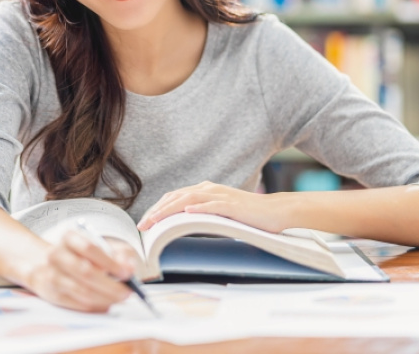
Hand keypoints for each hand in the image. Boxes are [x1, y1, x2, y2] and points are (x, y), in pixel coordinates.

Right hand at [21, 230, 138, 312]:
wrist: (48, 265)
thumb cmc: (82, 255)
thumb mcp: (103, 246)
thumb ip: (120, 253)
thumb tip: (129, 268)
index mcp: (69, 237)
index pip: (90, 248)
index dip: (110, 262)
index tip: (127, 273)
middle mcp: (56, 254)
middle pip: (85, 271)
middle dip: (110, 284)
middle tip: (127, 291)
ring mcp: (51, 275)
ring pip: (82, 291)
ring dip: (105, 297)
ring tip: (119, 298)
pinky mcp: (52, 294)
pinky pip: (77, 303)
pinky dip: (96, 305)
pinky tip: (106, 303)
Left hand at [136, 181, 288, 232]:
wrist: (275, 211)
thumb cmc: (248, 216)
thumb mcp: (219, 216)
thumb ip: (202, 217)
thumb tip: (181, 229)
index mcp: (205, 191)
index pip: (174, 197)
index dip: (157, 208)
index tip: (144, 223)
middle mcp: (210, 189)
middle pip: (177, 196)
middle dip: (157, 210)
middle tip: (142, 226)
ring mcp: (222, 196)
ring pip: (190, 198)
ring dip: (170, 209)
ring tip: (156, 220)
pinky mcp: (234, 205)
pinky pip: (214, 204)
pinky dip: (199, 207)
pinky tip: (188, 211)